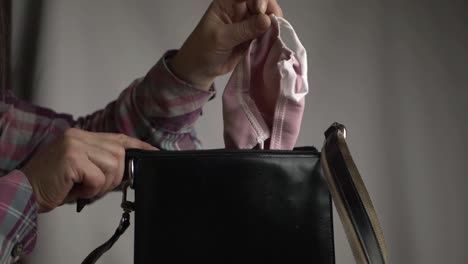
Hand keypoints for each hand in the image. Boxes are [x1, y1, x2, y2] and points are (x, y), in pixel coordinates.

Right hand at [21, 128, 156, 212]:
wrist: (25, 192)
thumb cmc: (53, 183)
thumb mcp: (82, 168)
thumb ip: (102, 161)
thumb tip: (128, 168)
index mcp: (83, 136)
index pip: (119, 138)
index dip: (139, 146)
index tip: (154, 152)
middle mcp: (80, 136)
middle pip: (119, 154)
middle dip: (115, 176)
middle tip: (95, 186)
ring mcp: (75, 145)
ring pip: (112, 166)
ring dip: (101, 185)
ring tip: (82, 186)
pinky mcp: (72, 159)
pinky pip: (98, 178)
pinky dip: (90, 190)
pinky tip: (75, 189)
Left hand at [169, 0, 282, 89]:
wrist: (200, 69)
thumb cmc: (203, 49)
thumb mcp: (221, 38)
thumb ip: (244, 29)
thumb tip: (267, 20)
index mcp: (228, 3)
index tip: (260, 11)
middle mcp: (239, 10)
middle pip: (262, 3)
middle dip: (269, 10)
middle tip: (273, 23)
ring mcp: (247, 24)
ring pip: (266, 18)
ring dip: (272, 24)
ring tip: (273, 34)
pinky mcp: (252, 37)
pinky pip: (266, 33)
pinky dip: (271, 36)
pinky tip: (272, 40)